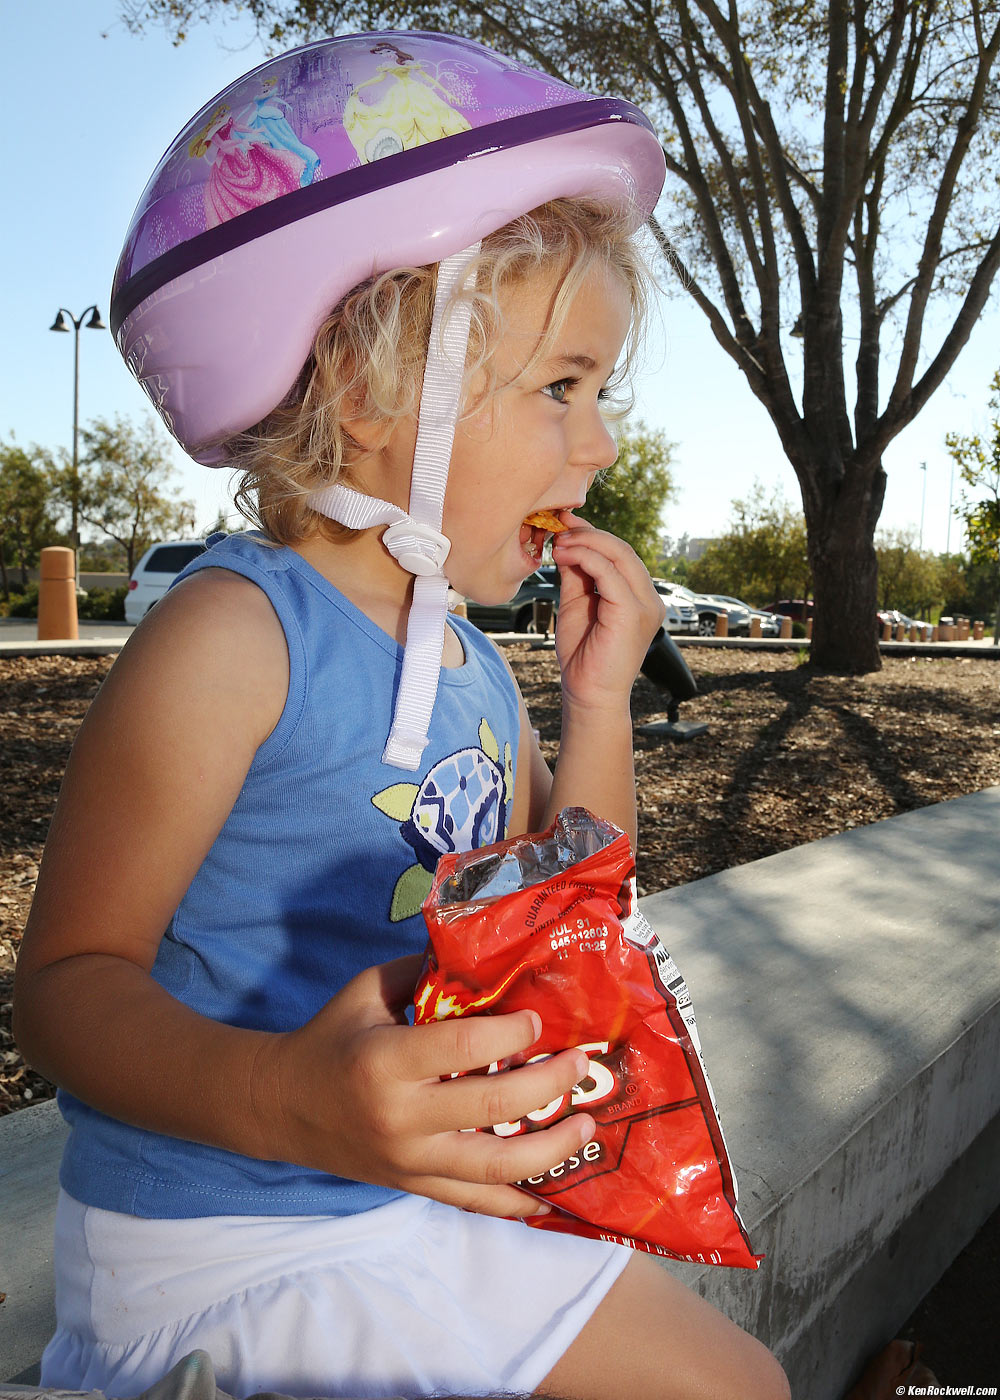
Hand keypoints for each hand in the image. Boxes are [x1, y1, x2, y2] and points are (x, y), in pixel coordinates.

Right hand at [258, 955, 596, 1216]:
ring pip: (493, 1167)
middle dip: (548, 1085)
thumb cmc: (331, 1036)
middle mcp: (400, 1116)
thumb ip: (423, 971)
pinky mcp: (414, 1185)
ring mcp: (408, 1159)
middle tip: (580, 1065)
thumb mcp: (367, 989)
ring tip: (585, 1125)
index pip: (463, 1048)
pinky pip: (475, 1200)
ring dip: (550, 1150)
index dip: (510, 1032)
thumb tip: (483, 949)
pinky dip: (518, 1202)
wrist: (280, 1105)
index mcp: (386, 1061)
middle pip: (491, 1107)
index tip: (538, 1020)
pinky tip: (557, 1194)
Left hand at [551, 517, 665, 712]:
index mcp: (639, 597)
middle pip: (622, 549)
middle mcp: (649, 599)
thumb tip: (565, 544)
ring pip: (619, 555)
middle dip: (588, 533)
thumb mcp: (577, 605)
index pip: (620, 555)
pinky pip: (610, 573)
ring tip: (557, 542)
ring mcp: (645, 606)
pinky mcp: (633, 613)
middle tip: (558, 527)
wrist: (588, 695)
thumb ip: (576, 575)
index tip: (565, 524)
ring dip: (585, 542)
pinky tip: (564, 556)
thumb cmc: (582, 656)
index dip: (593, 534)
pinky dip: (586, 558)